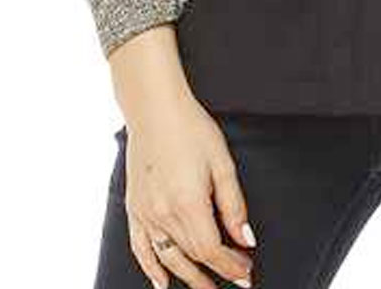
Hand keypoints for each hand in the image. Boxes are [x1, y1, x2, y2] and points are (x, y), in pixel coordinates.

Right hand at [119, 93, 256, 288]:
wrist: (155, 109)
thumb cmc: (190, 128)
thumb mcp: (222, 162)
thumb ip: (234, 204)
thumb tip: (245, 238)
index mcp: (188, 203)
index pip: (212, 251)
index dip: (231, 266)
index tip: (246, 272)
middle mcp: (164, 214)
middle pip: (193, 256)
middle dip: (217, 271)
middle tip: (236, 278)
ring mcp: (146, 213)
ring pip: (169, 258)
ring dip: (189, 277)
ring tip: (205, 288)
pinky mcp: (134, 207)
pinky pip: (140, 247)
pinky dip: (150, 268)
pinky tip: (161, 282)